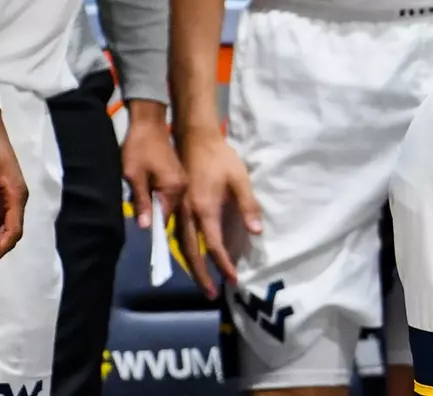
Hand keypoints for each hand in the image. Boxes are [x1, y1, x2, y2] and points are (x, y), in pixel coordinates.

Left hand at [122, 102, 186, 230]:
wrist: (148, 123)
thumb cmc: (139, 148)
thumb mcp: (134, 176)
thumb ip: (141, 202)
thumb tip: (145, 227)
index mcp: (174, 188)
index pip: (165, 218)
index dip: (151, 224)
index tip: (137, 223)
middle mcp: (183, 187)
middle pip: (167, 211)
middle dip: (150, 210)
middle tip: (133, 198)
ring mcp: (182, 181)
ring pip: (166, 202)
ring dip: (152, 201)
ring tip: (137, 189)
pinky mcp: (178, 175)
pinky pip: (168, 193)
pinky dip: (156, 192)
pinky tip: (144, 183)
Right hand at [176, 130, 260, 298]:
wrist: (195, 138)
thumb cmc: (220, 158)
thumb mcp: (239, 179)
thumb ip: (248, 205)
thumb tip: (256, 231)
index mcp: (204, 209)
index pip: (213, 245)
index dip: (223, 264)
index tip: (233, 279)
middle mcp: (187, 214)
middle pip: (191, 252)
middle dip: (200, 275)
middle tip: (210, 294)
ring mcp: (178, 210)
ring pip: (180, 245)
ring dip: (191, 266)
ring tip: (201, 281)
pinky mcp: (175, 205)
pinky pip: (177, 234)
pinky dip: (184, 250)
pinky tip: (191, 255)